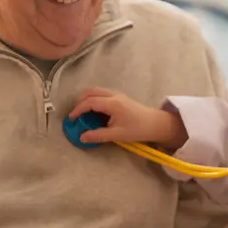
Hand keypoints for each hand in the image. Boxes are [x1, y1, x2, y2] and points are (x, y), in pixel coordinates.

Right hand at [69, 87, 187, 148]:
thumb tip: (82, 136)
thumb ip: (98, 135)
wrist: (156, 123)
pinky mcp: (120, 97)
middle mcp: (113, 95)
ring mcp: (117, 94)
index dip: (77, 110)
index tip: (71, 119)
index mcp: (112, 103)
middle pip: (91, 91)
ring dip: (86, 99)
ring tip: (82, 113)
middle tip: (75, 114)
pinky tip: (94, 111)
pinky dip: (94, 99)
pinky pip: (102, 93)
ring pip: (96, 91)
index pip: (89, 102)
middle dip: (79, 101)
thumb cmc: (138, 129)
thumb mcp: (117, 135)